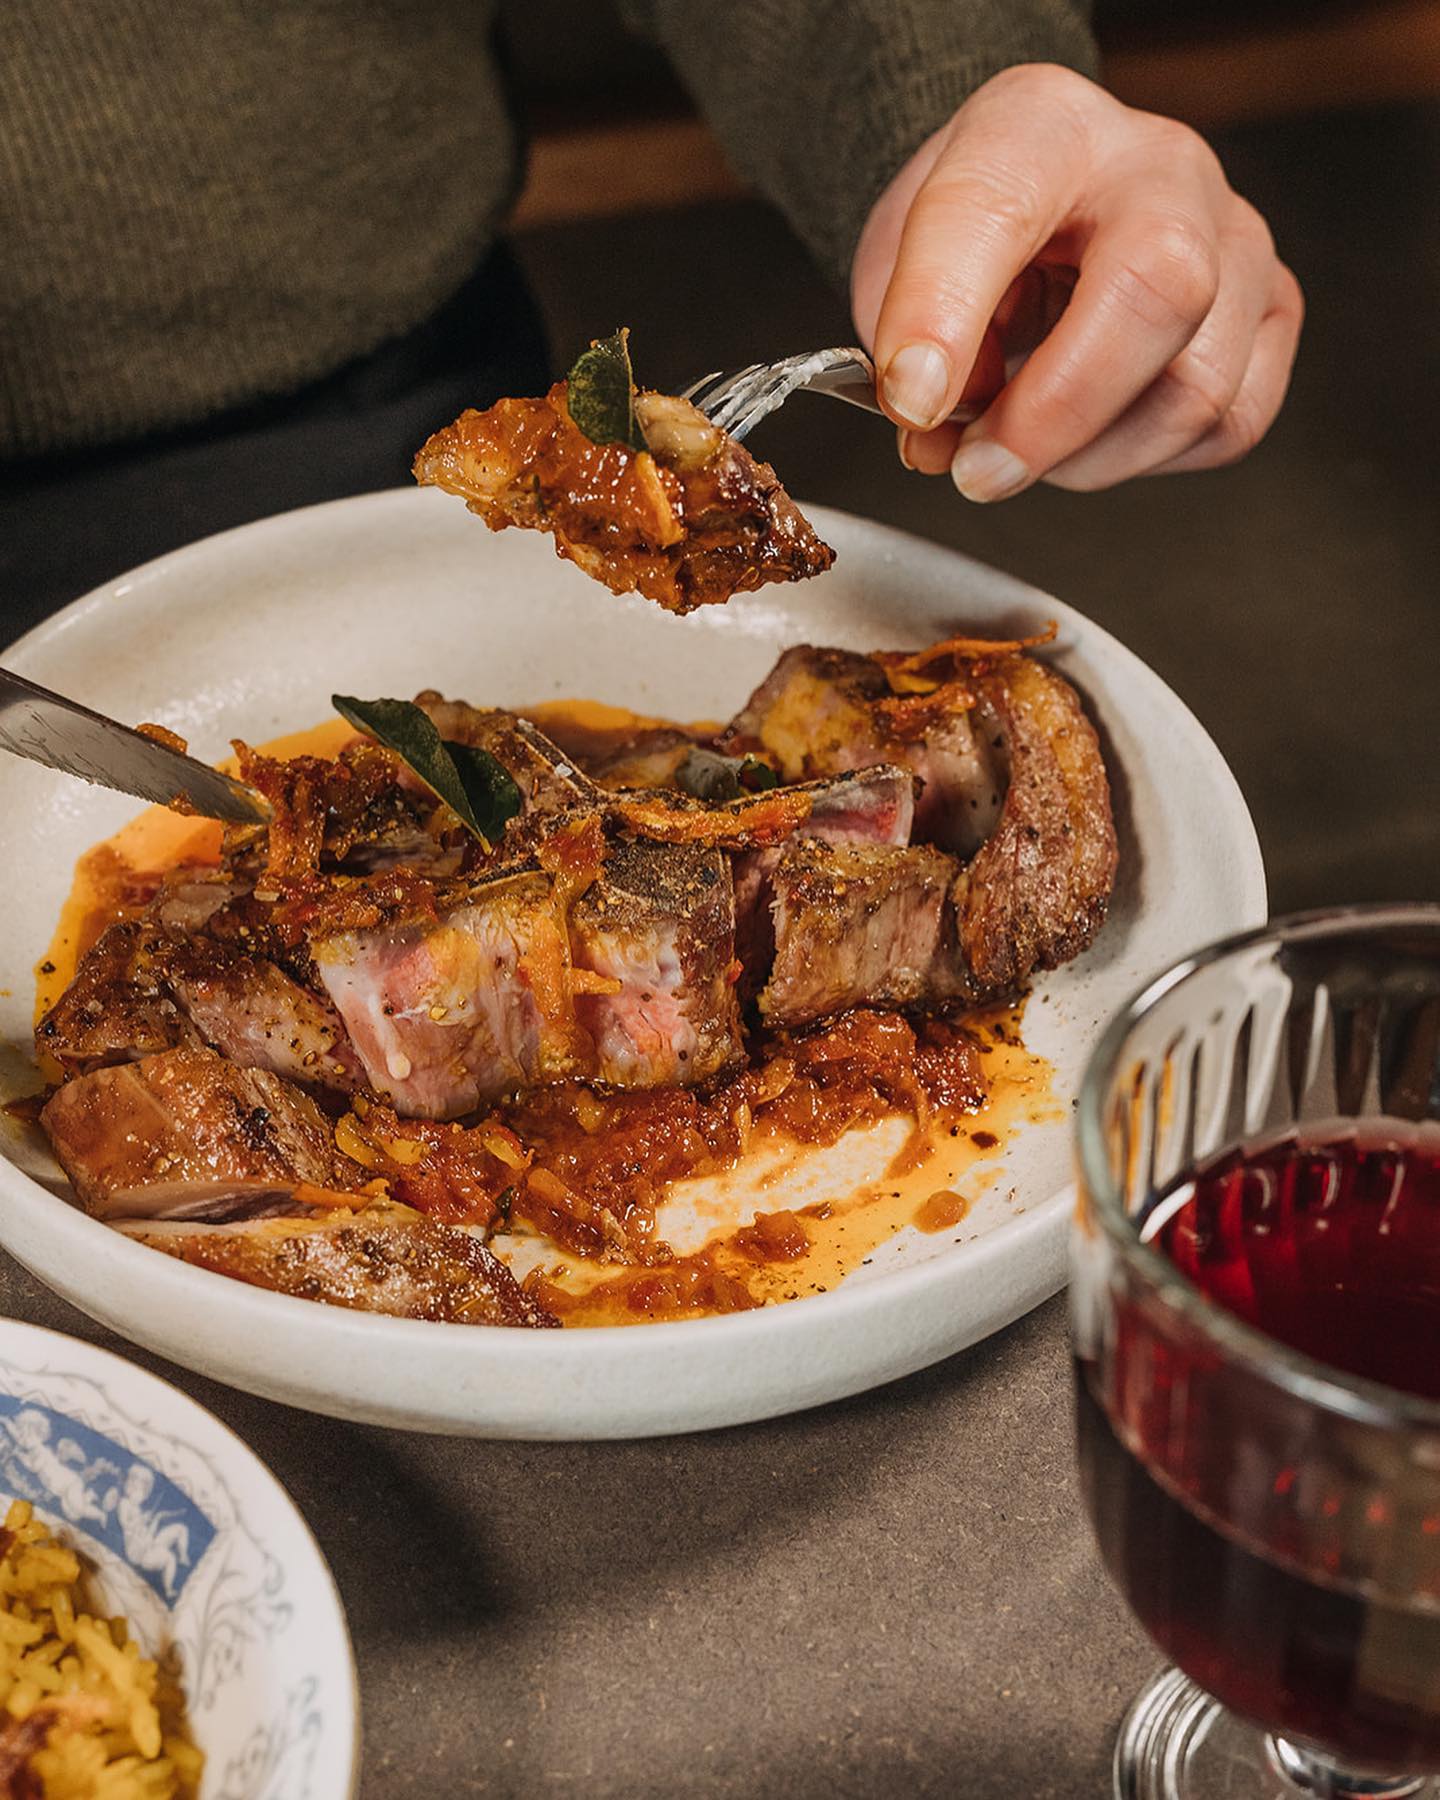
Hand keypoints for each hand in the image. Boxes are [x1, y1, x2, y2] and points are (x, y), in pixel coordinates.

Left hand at [851, 64, 1302, 497]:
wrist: (1050, 206)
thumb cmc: (981, 234)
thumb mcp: (901, 263)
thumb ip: (903, 343)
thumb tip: (941, 436)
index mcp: (1044, 127)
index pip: (995, 207)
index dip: (944, 315)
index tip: (912, 400)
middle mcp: (1162, 167)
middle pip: (1160, 291)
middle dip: (1053, 416)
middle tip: (978, 469)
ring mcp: (1236, 236)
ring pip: (1198, 387)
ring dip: (1090, 456)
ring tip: (1026, 445)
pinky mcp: (1271, 308)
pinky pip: (1230, 422)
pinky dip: (1147, 459)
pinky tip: (1093, 437)